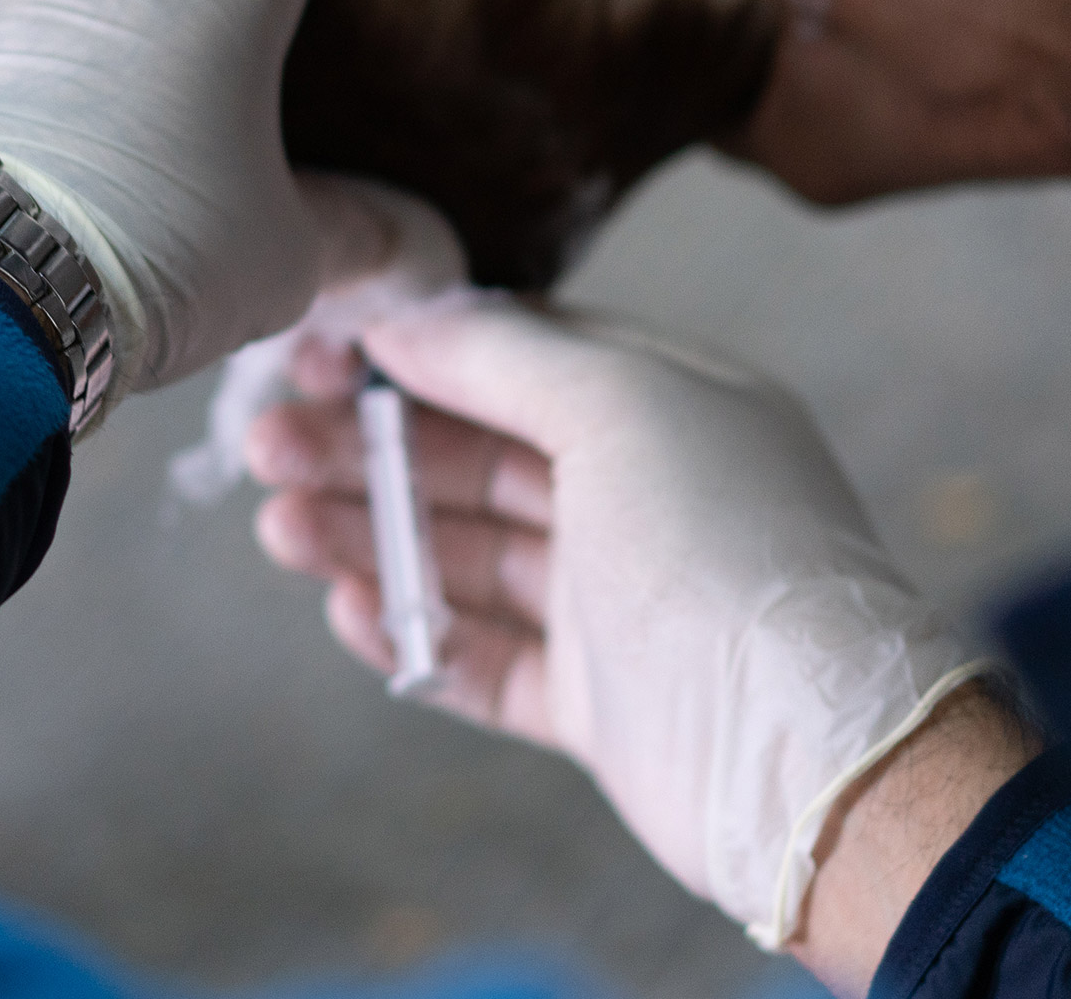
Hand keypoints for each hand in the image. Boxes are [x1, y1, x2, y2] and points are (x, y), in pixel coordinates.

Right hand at [248, 294, 1013, 976]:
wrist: (805, 753)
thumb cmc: (722, 549)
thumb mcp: (618, 404)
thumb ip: (501, 352)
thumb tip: (401, 317)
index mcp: (665, 407)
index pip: (516, 356)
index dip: (411, 352)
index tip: (316, 353)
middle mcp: (641, 495)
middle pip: (471, 455)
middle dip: (363, 446)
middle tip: (265, 445)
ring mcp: (617, 602)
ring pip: (462, 554)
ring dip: (367, 534)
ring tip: (280, 529)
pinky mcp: (596, 698)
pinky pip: (480, 654)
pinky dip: (411, 630)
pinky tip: (350, 609)